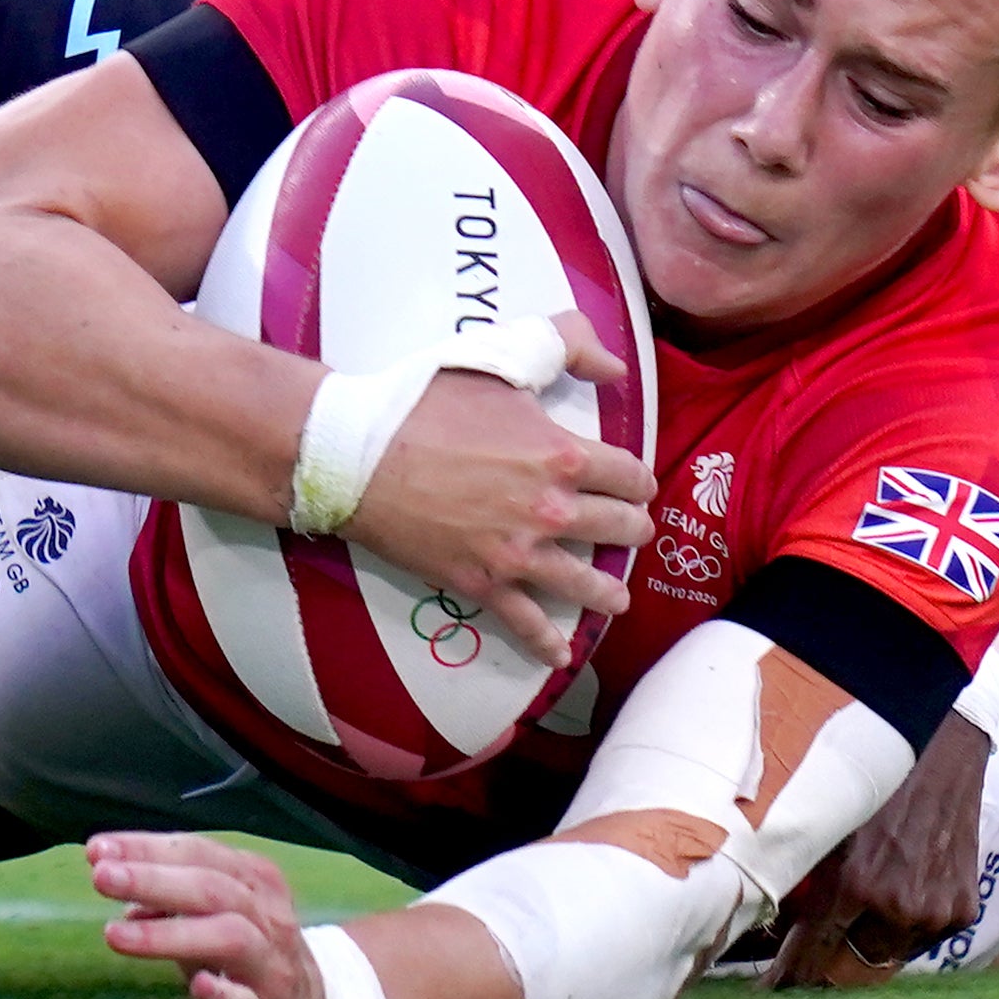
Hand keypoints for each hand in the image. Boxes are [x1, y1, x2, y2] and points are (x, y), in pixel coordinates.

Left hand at [93, 833, 323, 998]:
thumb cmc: (244, 953)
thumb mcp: (211, 915)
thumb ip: (167, 896)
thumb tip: (114, 880)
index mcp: (253, 881)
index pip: (199, 853)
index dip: (148, 848)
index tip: (97, 849)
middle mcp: (267, 916)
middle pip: (212, 888)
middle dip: (153, 879)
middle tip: (101, 877)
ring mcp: (271, 965)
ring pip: (230, 937)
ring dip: (169, 934)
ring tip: (113, 934)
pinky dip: (224, 994)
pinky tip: (196, 986)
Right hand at [347, 312, 654, 663]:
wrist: (360, 455)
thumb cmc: (428, 402)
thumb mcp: (501, 354)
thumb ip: (567, 344)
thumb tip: (615, 367)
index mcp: (562, 454)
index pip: (629, 475)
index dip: (638, 480)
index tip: (637, 485)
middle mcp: (552, 510)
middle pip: (619, 528)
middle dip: (632, 529)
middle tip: (630, 532)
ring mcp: (519, 553)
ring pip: (585, 584)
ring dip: (608, 591)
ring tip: (617, 597)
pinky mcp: (483, 583)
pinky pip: (526, 621)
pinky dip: (546, 642)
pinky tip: (560, 654)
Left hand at [768, 709, 990, 987]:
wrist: (943, 748)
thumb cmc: (877, 780)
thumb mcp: (829, 825)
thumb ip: (804, 879)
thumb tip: (776, 926)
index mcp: (855, 885)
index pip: (813, 959)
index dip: (790, 980)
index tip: (773, 994)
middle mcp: (897, 907)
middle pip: (850, 972)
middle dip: (828, 965)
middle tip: (812, 957)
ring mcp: (935, 912)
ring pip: (887, 957)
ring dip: (869, 942)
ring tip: (865, 907)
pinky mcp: (963, 909)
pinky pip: (922, 939)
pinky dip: (907, 926)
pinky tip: (903, 890)